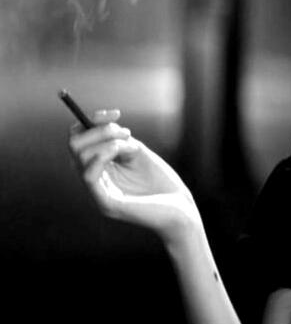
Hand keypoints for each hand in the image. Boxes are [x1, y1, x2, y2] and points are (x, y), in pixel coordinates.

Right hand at [68, 109, 200, 245]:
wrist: (181, 210)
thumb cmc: (163, 184)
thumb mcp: (138, 154)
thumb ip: (119, 141)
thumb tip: (106, 126)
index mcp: (100, 170)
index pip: (79, 141)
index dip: (92, 122)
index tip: (116, 113)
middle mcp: (94, 182)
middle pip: (74, 146)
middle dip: (99, 130)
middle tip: (127, 132)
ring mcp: (98, 194)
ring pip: (80, 157)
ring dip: (108, 141)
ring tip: (132, 146)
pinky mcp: (106, 204)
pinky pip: (89, 175)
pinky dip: (103, 155)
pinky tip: (124, 151)